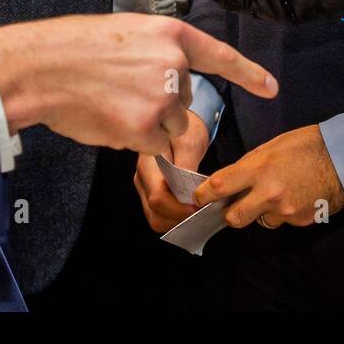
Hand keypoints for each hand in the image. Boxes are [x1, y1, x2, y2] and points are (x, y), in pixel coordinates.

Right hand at [0, 14, 275, 156]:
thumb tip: (171, 87)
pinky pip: (151, 145)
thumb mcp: (127, 34)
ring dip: (146, 124)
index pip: (220, 56)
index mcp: (171, 34)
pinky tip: (107, 118)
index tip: (271, 88)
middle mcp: (175, 64)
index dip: (248, 74)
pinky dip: (131, 138)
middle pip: (184, 101)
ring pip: (169, 126)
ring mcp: (163, 98)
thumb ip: (156, 55)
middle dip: (158, 104)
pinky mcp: (148, 128)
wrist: (43, 68)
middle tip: (118, 89)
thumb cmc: (75, 49)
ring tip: (110, 102)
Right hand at [134, 112, 209, 232]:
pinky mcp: (150, 194)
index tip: (199, 207)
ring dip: (177, 221)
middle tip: (201, 213)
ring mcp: (144, 188)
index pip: (157, 196)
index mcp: (148, 164)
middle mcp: (141, 179)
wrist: (178, 122)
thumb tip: (186, 190)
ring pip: (155, 218)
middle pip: (154, 212)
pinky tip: (190, 212)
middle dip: (178, 218)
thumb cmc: (186, 130)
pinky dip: (174, 219)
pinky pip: (159, 215)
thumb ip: (187, 164)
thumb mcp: (190, 141)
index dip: (178, 207)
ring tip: (197, 213)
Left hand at [193, 124, 343, 228]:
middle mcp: (269, 193)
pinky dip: (282, 213)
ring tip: (274, 194)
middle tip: (233, 204)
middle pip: (234, 218)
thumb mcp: (272, 146)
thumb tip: (234, 179)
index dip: (204, 194)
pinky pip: (282, 221)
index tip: (199, 196)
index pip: (220, 186)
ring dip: (260, 212)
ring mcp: (285, 210)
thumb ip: (250, 165)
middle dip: (230, 213)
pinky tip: (294, 196)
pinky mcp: (299, 220)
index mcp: (259, 168)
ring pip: (260, 221)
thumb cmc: (306, 145)